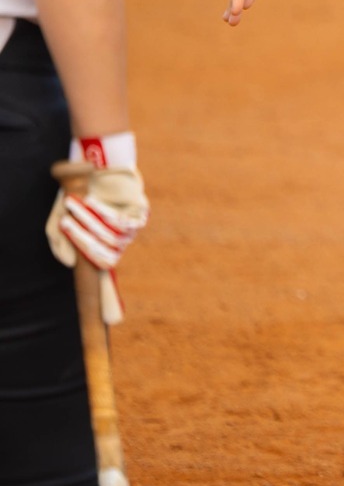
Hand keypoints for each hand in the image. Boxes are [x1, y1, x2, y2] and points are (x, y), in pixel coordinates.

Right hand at [47, 158, 147, 324]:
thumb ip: (60, 242)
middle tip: (68, 220)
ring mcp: (131, 226)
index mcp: (101, 245)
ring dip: (90, 223)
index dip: (108, 299)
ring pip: (113, 239)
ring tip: (77, 205)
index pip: (105, 276)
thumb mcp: (61, 219)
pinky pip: (124, 223)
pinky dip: (105, 214)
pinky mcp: (141, 210)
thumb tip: (68, 262)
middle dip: (85, 240)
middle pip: (107, 258)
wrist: (94, 164)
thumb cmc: (77, 194)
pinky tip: (95, 201)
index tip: (112, 321)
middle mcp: (118, 240)